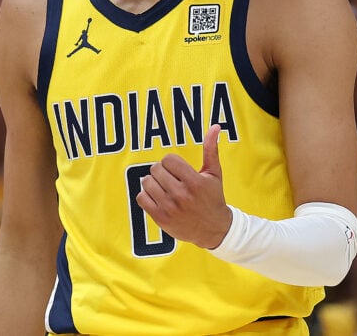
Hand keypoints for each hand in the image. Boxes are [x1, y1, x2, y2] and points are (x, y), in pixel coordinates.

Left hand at [136, 124, 232, 248]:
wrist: (213, 229)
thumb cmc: (213, 198)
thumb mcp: (214, 173)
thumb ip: (211, 149)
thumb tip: (215, 126)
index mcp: (195, 182)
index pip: (168, 159)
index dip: (171, 162)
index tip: (177, 169)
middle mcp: (181, 195)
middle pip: (156, 169)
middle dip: (162, 171)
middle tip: (171, 178)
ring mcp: (170, 207)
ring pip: (147, 182)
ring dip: (153, 182)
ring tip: (164, 187)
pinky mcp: (160, 218)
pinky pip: (141, 197)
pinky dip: (146, 195)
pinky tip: (157, 196)